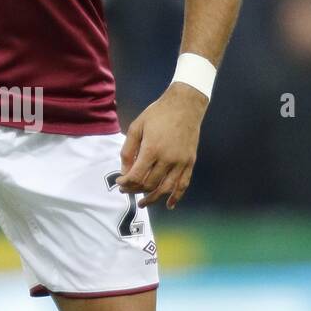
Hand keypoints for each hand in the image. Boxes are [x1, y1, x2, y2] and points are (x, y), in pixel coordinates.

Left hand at [117, 82, 207, 209]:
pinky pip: (183, 184)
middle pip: (150, 184)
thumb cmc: (157, 114)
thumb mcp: (136, 127)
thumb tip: (124, 171)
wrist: (185, 105)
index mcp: (152, 149)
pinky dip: (176, 197)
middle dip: (135, 190)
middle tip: (127, 190)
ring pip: (166, 188)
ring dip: (153, 199)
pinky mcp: (190, 162)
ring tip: (143, 204)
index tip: (119, 183)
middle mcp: (167, 159)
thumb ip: (128, 150)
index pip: (136, 176)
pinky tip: (168, 205)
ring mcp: (181, 162)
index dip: (125, 183)